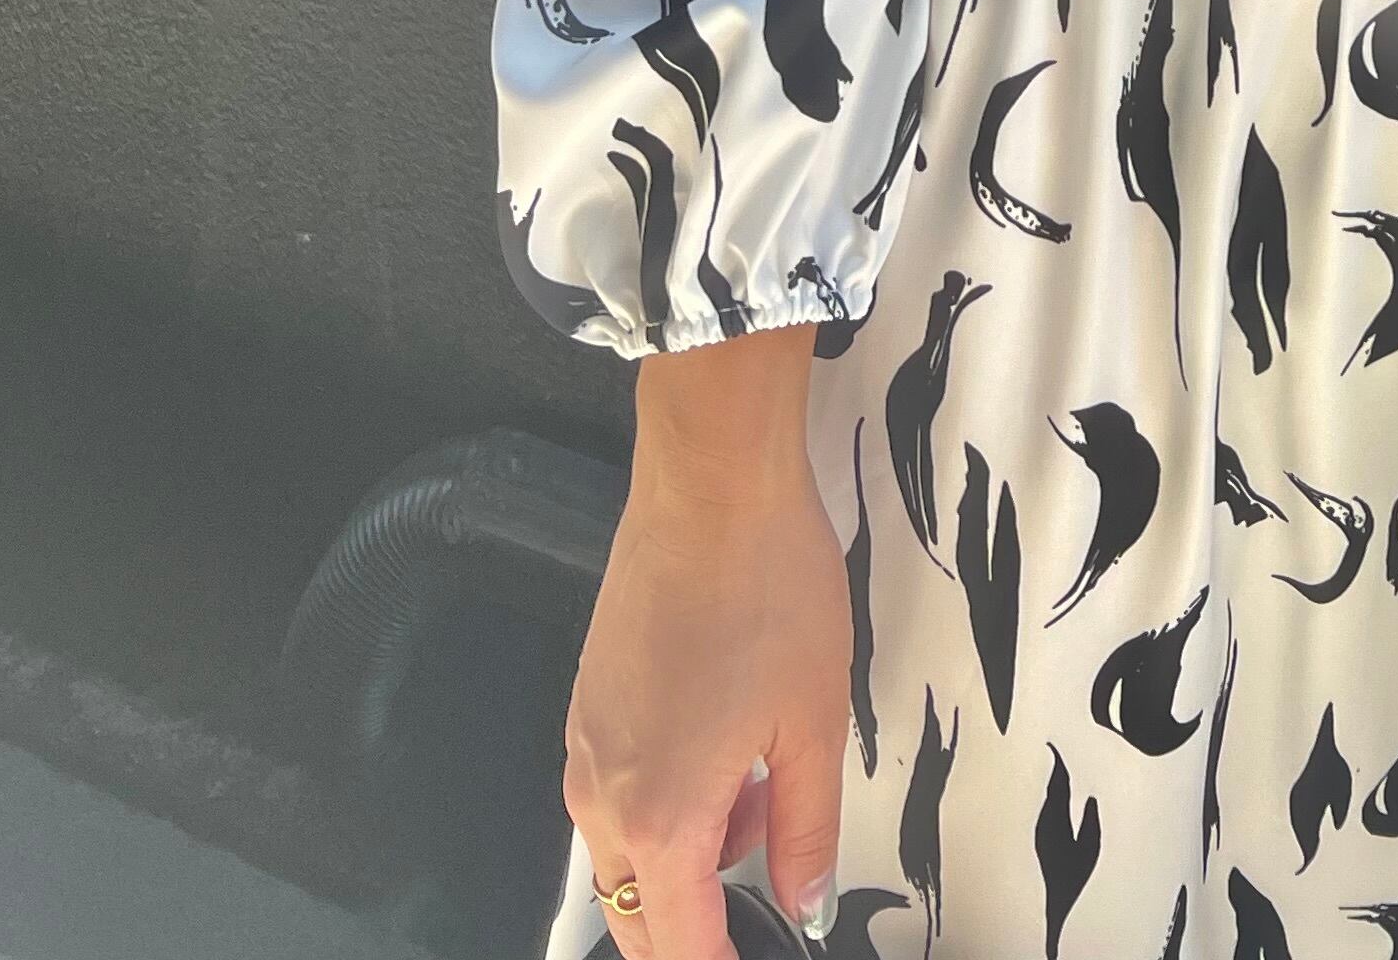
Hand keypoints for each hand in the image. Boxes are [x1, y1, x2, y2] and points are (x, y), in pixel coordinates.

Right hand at [565, 330, 848, 959]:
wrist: (708, 483)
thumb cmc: (769, 591)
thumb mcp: (813, 722)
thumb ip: (807, 830)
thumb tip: (804, 901)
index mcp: (659, 818)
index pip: (677, 947)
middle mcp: (601, 798)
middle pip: (634, 913)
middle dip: (694, 924)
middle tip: (762, 889)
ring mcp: (584, 747)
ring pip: (625, 852)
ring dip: (686, 856)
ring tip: (765, 795)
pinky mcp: (587, 704)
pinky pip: (617, 793)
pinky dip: (666, 802)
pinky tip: (727, 750)